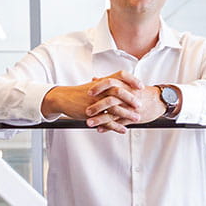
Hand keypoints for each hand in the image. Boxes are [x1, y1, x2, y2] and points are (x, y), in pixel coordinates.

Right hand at [41, 73, 163, 132]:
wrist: (64, 98)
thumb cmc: (80, 93)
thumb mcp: (95, 86)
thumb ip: (107, 86)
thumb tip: (121, 86)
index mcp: (102, 82)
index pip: (120, 75)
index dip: (131, 79)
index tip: (141, 86)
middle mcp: (100, 90)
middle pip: (119, 91)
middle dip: (131, 98)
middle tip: (140, 105)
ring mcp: (95, 102)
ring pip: (114, 107)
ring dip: (127, 114)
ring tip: (137, 119)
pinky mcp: (91, 113)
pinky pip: (106, 120)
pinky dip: (116, 126)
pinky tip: (124, 130)